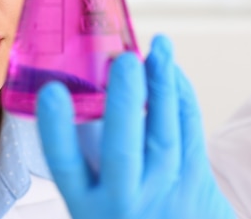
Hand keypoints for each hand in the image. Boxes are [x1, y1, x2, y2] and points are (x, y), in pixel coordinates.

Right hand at [36, 35, 235, 218]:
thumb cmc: (124, 213)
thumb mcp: (93, 198)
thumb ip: (84, 154)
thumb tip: (74, 91)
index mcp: (89, 205)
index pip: (67, 165)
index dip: (56, 130)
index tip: (51, 92)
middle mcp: (125, 200)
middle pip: (124, 150)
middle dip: (125, 102)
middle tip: (124, 60)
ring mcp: (165, 190)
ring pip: (166, 133)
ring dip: (163, 85)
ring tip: (159, 48)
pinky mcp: (199, 180)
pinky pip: (191, 129)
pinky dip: (181, 95)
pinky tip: (171, 69)